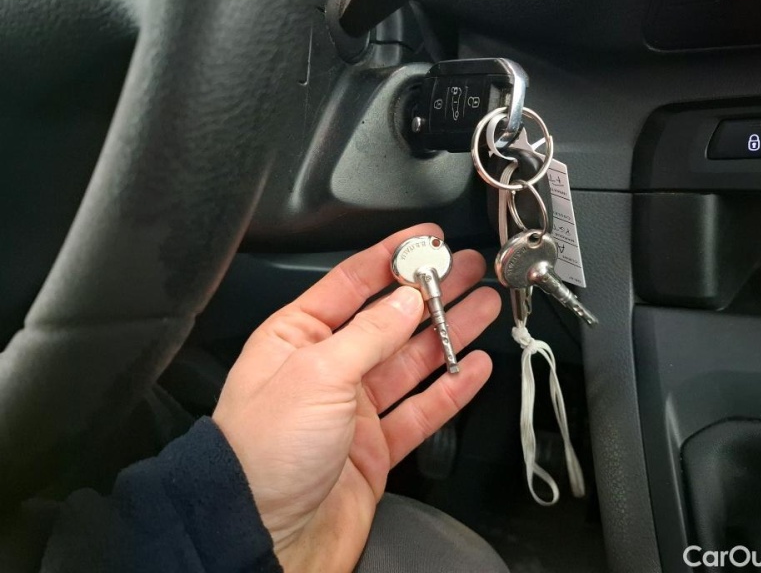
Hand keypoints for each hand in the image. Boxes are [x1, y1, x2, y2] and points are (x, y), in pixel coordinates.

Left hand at [212, 224, 500, 571]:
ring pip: (412, 361)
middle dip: (431, 293)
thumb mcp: (317, 374)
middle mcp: (326, 369)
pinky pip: (422, 409)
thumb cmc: (260, 455)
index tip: (423, 238)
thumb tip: (407, 299)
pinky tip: (475, 368)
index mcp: (297, 339)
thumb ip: (369, 333)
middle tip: (466, 269)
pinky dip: (451, 389)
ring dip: (450, 333)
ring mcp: (353, 410)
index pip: (350, 283)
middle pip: (390, 320)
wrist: (262, 537)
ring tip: (484, 306)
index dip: (390, 257)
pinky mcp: (376, 447)